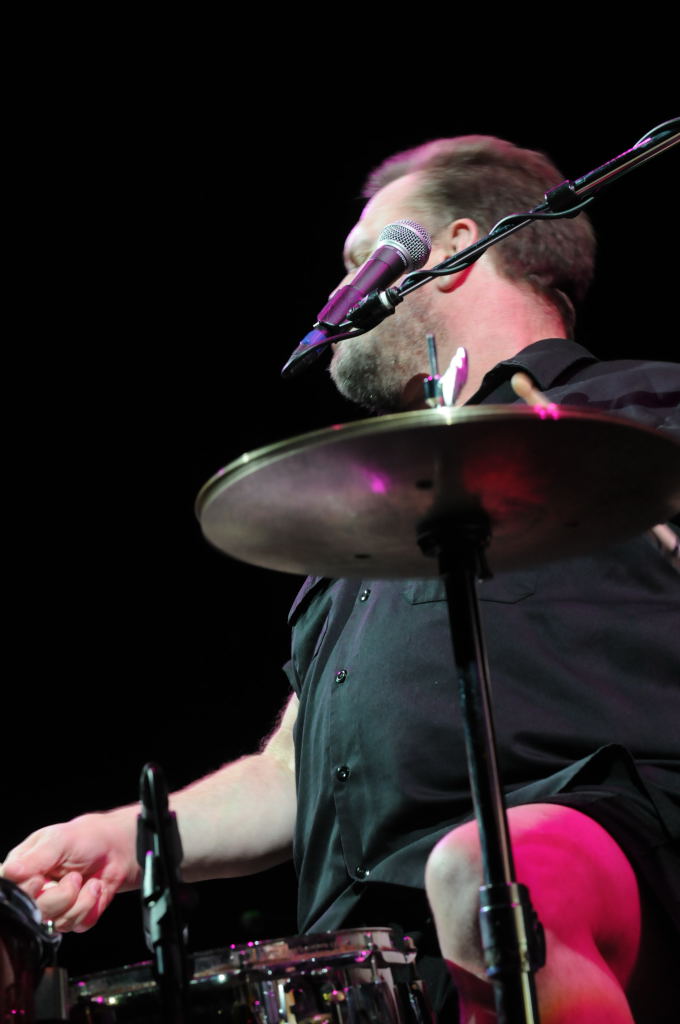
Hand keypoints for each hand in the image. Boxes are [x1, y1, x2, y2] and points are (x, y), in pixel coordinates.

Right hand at [2, 811, 138, 932]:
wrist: (115, 848)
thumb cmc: (84, 838)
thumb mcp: (58, 841)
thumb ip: (35, 859)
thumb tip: (9, 872)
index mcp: (22, 872)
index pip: (12, 893)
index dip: (28, 892)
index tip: (41, 880)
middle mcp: (34, 894)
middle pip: (35, 913)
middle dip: (61, 896)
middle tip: (74, 876)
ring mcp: (53, 909)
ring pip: (58, 922)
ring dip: (81, 899)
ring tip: (87, 880)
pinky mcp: (73, 918)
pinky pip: (79, 924)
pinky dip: (92, 905)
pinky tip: (95, 888)